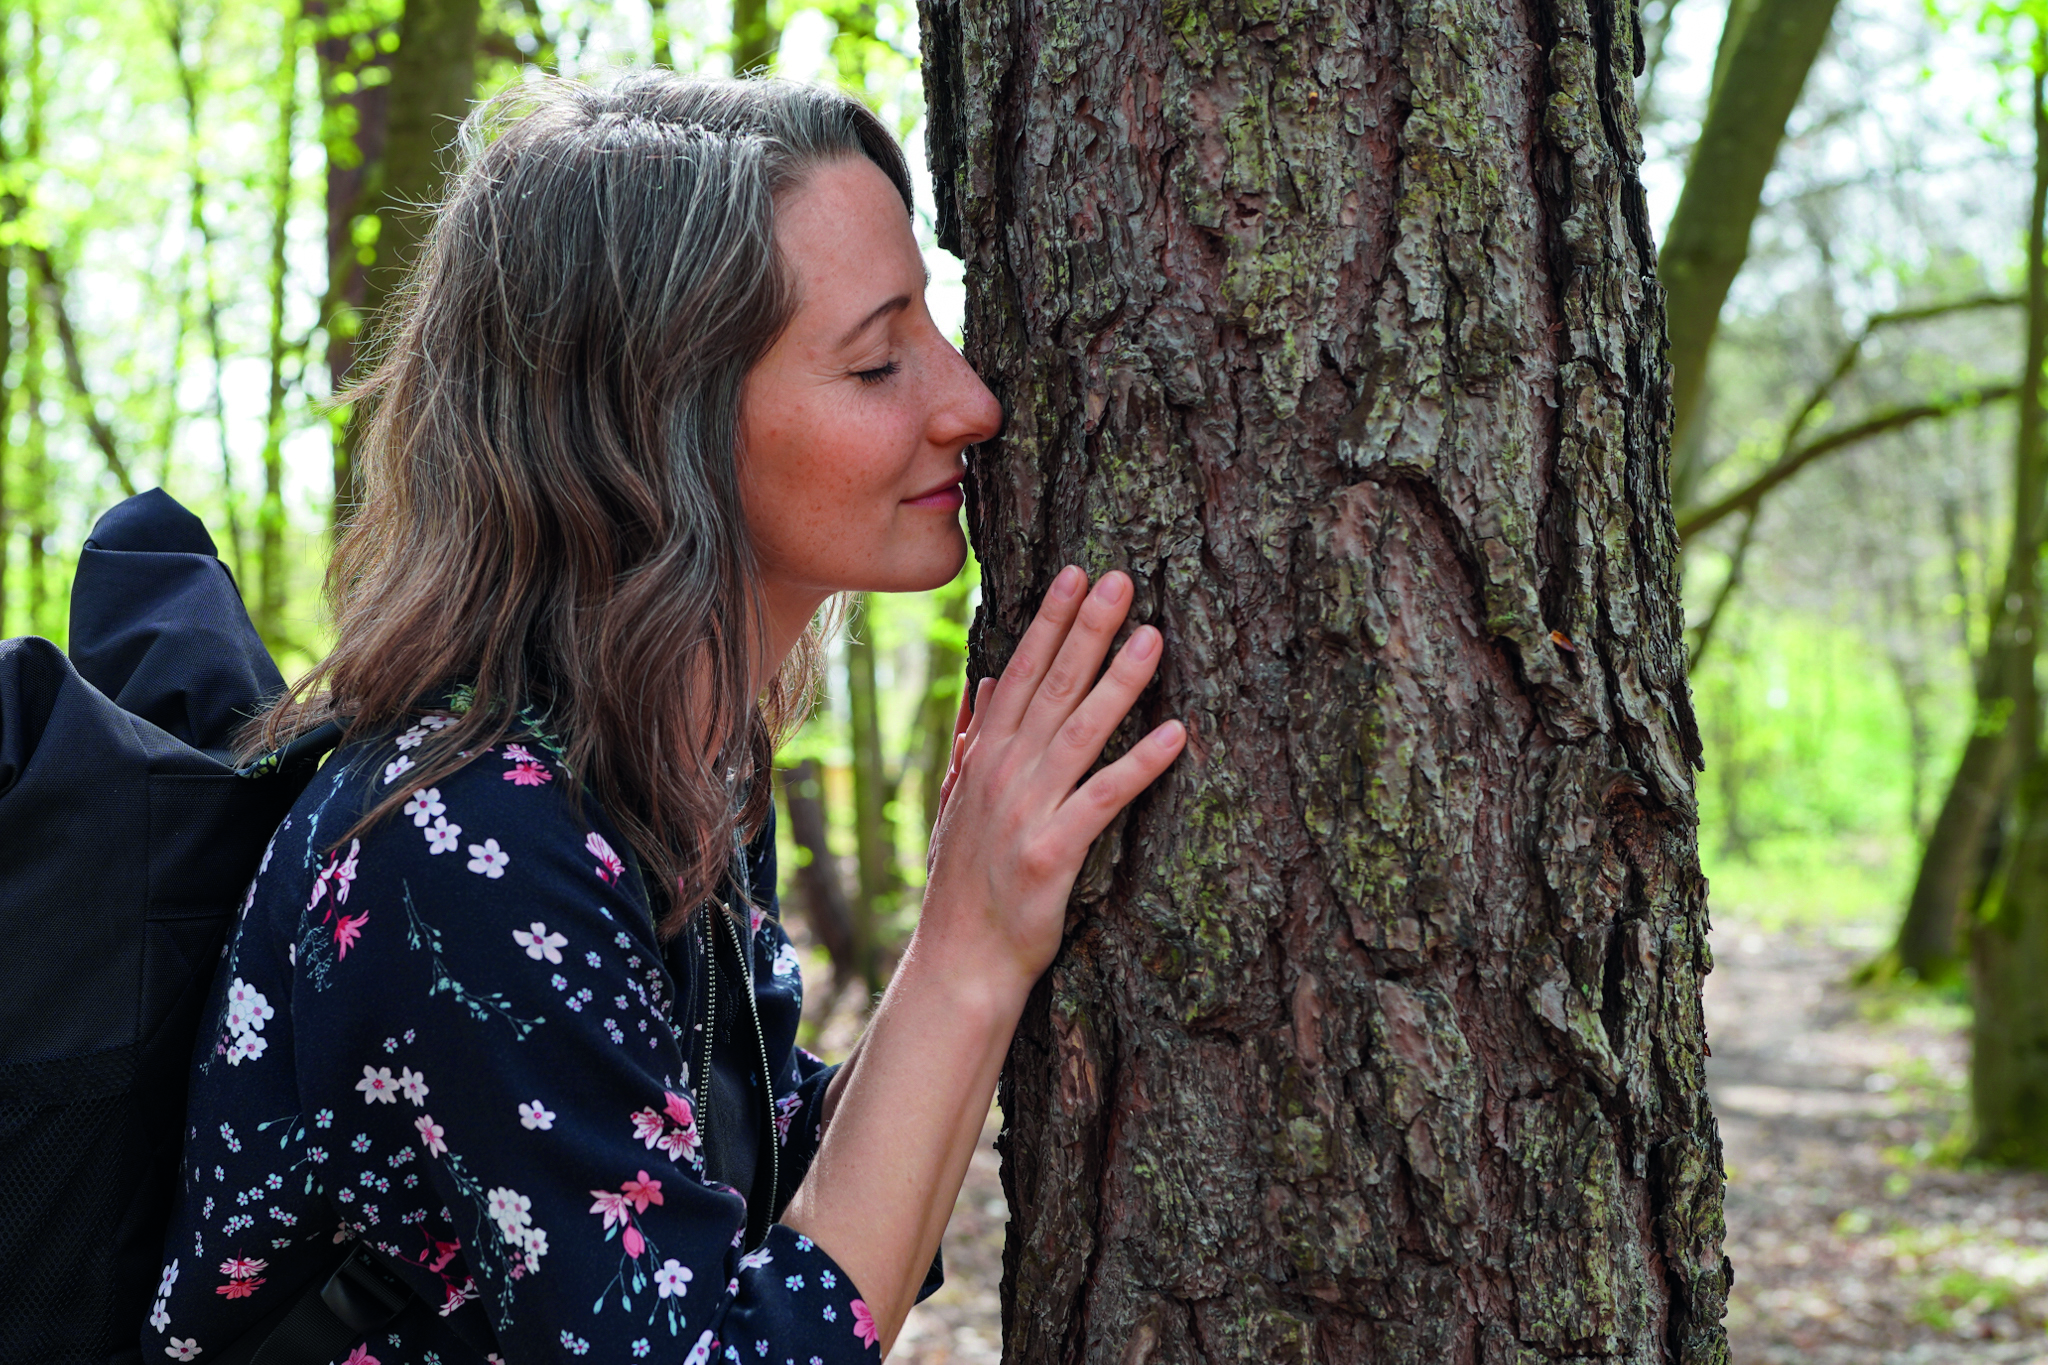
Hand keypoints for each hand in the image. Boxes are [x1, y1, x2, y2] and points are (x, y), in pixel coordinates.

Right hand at [918, 566, 1185, 993]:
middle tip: (1120, 579)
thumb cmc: (966, 883)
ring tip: (1152, 637)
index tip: (1076, 575)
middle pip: (1051, 688)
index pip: (1018, 673)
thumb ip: (973, 739)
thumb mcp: (956, 802)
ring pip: (1080, 732)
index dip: (1049, 622)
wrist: (960, 960)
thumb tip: (986, 680)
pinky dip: (1140, 765)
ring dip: (1118, 682)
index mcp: (983, 758)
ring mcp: (1026, 812)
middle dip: (1086, 629)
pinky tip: (1177, 735)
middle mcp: (1002, 775)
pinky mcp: (1052, 853)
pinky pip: (1105, 799)